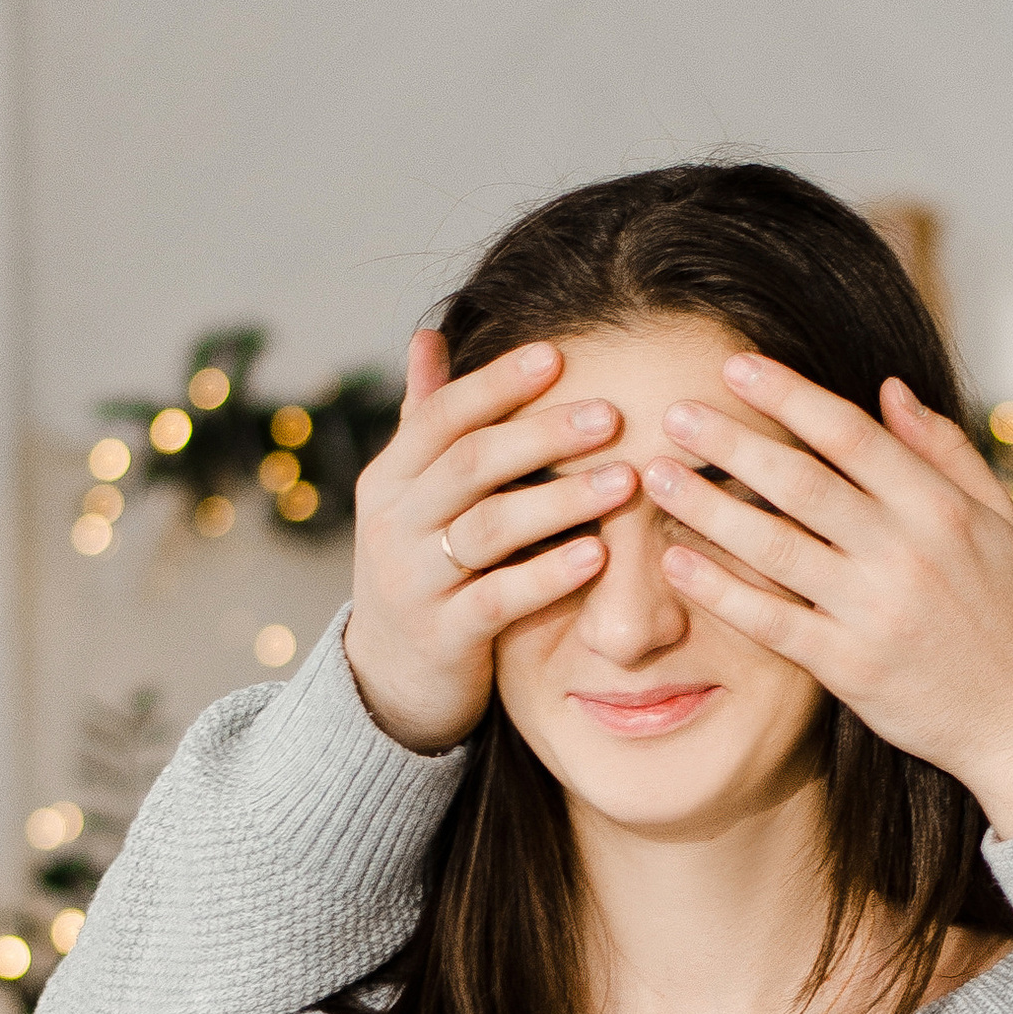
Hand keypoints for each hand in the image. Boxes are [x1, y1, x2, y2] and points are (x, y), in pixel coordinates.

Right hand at [344, 331, 640, 751]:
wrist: (388, 678)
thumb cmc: (419, 569)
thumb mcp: (411, 496)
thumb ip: (424, 420)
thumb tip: (429, 335)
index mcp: (389, 479)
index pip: (441, 416)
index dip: (497, 383)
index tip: (559, 354)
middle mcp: (393, 523)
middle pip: (469, 464)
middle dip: (542, 435)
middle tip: (611, 414)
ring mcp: (414, 582)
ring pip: (488, 528)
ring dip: (560, 500)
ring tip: (625, 480)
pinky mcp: (444, 637)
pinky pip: (500, 599)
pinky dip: (550, 575)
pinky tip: (599, 553)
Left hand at [642, 356, 1012, 837]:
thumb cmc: (1009, 612)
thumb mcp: (997, 519)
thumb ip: (944, 451)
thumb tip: (887, 389)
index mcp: (940, 508)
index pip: (851, 435)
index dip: (788, 395)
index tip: (735, 367)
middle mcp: (906, 553)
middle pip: (801, 483)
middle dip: (731, 442)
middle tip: (674, 413)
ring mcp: (875, 612)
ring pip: (776, 547)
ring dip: (708, 507)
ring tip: (657, 476)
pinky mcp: (850, 668)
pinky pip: (771, 621)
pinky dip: (720, 590)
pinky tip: (676, 560)